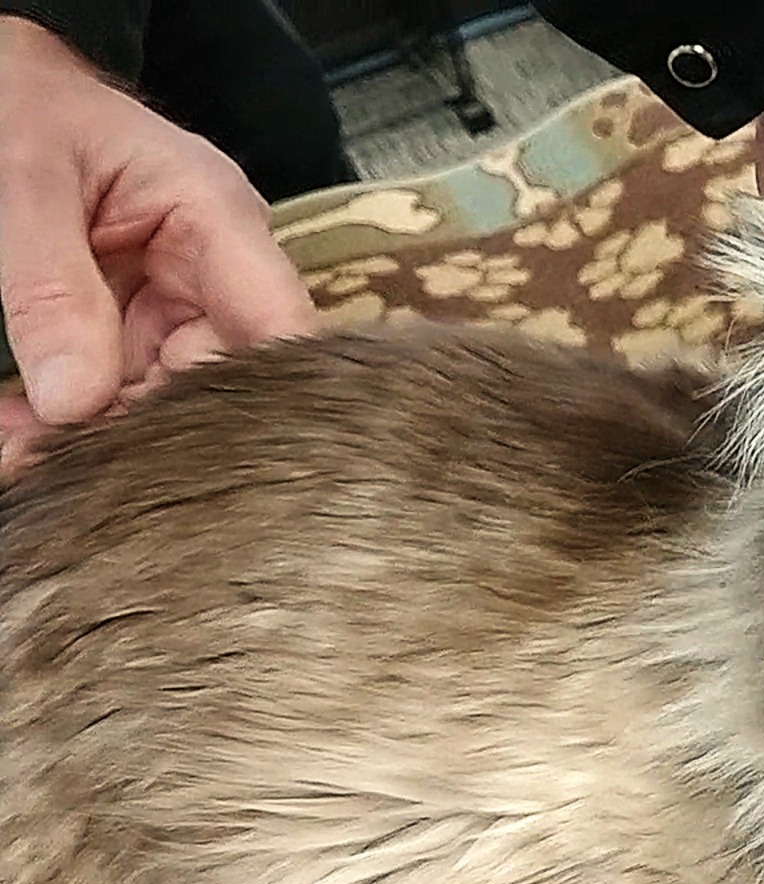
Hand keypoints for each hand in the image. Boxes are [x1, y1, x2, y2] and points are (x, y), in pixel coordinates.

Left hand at [0, 16, 315, 471]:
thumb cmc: (22, 105)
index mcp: (219, 216)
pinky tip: (22, 437)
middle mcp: (215, 269)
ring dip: (98, 435)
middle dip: (147, 429)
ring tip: (21, 452)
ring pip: (163, 400)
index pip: (280, 329)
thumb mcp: (23, 181)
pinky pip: (115, 391)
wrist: (2, 87)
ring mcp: (176, 303)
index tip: (194, 457)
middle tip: (56, 460)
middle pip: (223, 382)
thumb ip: (50, 287)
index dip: (262, 403)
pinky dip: (68, 421)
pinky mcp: (134, 329)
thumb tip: (75, 403)